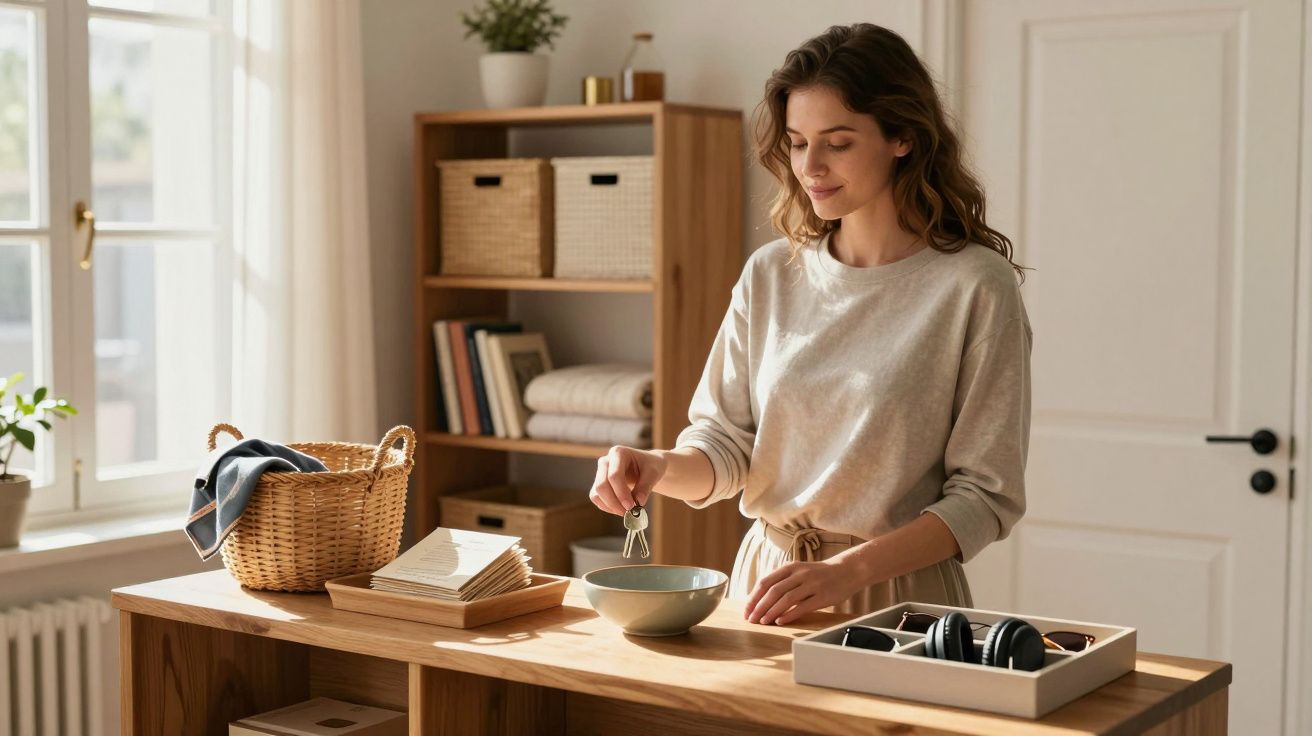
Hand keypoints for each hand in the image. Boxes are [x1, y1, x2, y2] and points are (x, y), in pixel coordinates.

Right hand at [590, 445, 665, 514]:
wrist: (647, 466)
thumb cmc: (651, 466)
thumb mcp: (653, 473)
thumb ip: (646, 487)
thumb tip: (638, 502)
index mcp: (619, 453)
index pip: (614, 476)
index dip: (621, 493)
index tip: (631, 506)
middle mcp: (606, 461)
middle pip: (602, 485)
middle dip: (614, 502)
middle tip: (629, 512)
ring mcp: (600, 472)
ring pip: (597, 493)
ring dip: (610, 506)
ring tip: (626, 512)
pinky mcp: (598, 483)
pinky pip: (597, 498)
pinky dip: (607, 507)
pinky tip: (620, 509)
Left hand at [743, 557, 867, 625]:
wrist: (847, 570)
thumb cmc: (820, 574)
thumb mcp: (799, 571)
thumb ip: (783, 581)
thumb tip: (761, 599)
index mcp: (790, 567)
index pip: (765, 582)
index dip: (754, 597)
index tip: (746, 610)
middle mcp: (800, 574)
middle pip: (773, 591)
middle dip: (759, 607)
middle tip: (751, 619)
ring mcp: (812, 584)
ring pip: (786, 599)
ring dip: (771, 612)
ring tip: (763, 622)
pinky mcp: (823, 596)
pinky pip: (803, 606)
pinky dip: (789, 615)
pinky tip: (780, 621)